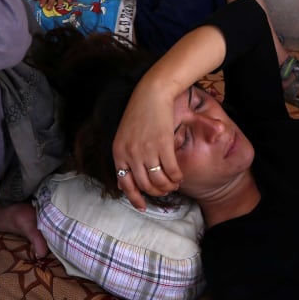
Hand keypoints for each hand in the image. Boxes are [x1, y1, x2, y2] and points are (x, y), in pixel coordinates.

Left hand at [111, 24, 227, 209]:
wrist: (151, 93)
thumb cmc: (139, 114)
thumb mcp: (125, 136)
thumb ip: (126, 157)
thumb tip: (127, 181)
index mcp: (118, 152)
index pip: (124, 184)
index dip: (135, 199)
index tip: (143, 206)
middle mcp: (130, 154)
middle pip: (145, 185)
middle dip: (156, 193)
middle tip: (165, 190)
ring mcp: (146, 150)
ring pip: (159, 181)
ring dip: (168, 187)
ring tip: (173, 184)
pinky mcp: (163, 144)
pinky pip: (172, 170)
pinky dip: (177, 177)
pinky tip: (179, 176)